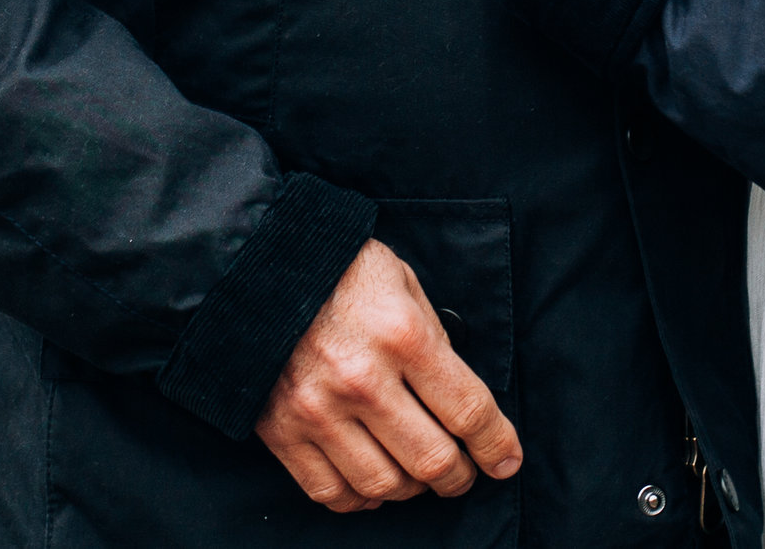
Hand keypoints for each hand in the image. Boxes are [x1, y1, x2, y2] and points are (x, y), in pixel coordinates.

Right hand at [257, 240, 522, 511]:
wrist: (257, 265)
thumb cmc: (341, 269)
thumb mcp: (405, 284)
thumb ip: (434, 341)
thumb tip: (458, 400)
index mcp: (403, 335)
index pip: (468, 411)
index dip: (497, 445)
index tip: (506, 461)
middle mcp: (362, 380)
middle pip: (432, 460)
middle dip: (460, 476)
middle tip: (464, 473)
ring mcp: (318, 410)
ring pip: (384, 486)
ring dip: (412, 490)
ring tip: (419, 476)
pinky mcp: (282, 430)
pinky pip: (330, 492)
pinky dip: (360, 499)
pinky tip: (374, 482)